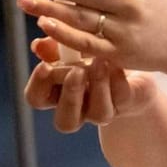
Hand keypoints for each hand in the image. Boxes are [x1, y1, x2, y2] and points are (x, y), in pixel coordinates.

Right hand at [24, 37, 158, 132]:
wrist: (130, 59)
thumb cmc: (92, 51)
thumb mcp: (73, 45)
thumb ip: (55, 46)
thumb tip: (39, 45)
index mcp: (57, 93)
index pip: (36, 98)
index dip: (38, 85)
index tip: (45, 65)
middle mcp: (79, 108)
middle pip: (65, 122)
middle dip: (70, 95)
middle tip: (76, 71)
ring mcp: (104, 109)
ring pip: (98, 115)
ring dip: (98, 87)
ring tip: (99, 62)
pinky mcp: (128, 102)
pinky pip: (122, 98)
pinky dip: (118, 80)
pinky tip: (117, 64)